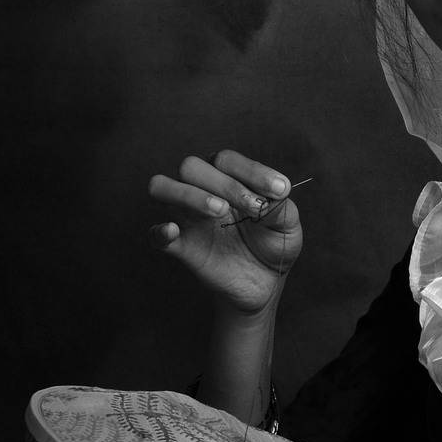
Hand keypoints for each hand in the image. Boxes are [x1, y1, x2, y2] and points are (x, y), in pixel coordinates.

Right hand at [147, 151, 303, 315]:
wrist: (265, 282)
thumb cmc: (272, 241)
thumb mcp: (286, 224)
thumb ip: (279, 207)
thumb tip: (274, 194)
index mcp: (227, 177)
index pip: (226, 160)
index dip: (252, 171)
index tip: (280, 191)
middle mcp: (201, 190)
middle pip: (190, 166)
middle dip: (224, 183)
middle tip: (255, 208)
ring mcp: (187, 217)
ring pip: (162, 187)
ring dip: (189, 195)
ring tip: (220, 210)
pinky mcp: (181, 246)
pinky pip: (155, 234)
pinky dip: (159, 231)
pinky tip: (172, 231)